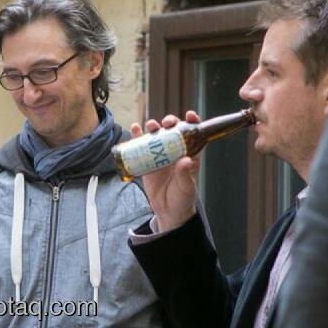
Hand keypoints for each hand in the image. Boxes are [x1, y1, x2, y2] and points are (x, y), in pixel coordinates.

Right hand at [129, 111, 200, 232]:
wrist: (168, 212)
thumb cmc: (183, 199)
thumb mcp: (186, 187)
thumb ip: (185, 174)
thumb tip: (185, 160)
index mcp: (190, 155)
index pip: (193, 134)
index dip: (192, 122)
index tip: (189, 115)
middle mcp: (175, 152)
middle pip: (173, 131)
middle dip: (170, 122)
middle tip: (167, 123)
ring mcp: (161, 156)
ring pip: (157, 135)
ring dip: (154, 127)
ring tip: (151, 125)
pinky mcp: (148, 162)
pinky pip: (142, 147)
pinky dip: (137, 136)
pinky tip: (134, 128)